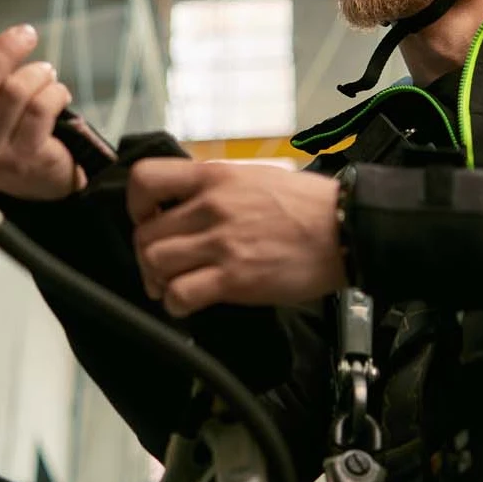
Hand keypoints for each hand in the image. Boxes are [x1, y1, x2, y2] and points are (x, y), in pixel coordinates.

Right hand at [0, 17, 84, 200]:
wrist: (35, 181)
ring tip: (45, 73)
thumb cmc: (4, 129)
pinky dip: (54, 92)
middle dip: (5, 51)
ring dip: (36, 73)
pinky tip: (57, 93)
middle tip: (26, 34)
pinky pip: (39, 109)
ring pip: (13, 93)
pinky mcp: (22, 159)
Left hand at [127, 159, 345, 316]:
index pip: (145, 179)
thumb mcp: (253, 175)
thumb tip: (184, 203)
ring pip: (154, 263)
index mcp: (213, 177)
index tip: (149, 219)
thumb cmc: (305, 204)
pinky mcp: (234, 278)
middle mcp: (210, 207)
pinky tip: (188, 304)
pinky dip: (175, 305)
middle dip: (147, 255)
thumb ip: (214, 187)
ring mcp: (221, 243)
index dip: (136, 205)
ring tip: (173, 286)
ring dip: (157, 281)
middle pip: (144, 234)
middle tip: (163, 267)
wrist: (346, 229)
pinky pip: (180, 295)